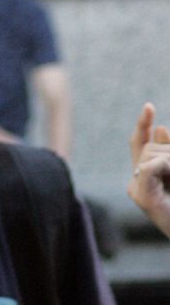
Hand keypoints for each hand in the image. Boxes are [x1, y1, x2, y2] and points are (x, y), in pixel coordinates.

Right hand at [127, 102, 169, 238]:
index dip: (143, 124)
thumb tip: (161, 128)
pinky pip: (150, 166)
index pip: (140, 143)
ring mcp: (136, 191)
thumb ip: (169, 151)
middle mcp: (136, 183)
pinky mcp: (141, 198)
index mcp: (146, 176)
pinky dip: (166, 166)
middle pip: (149, 146)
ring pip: (150, 153)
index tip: (148, 107)